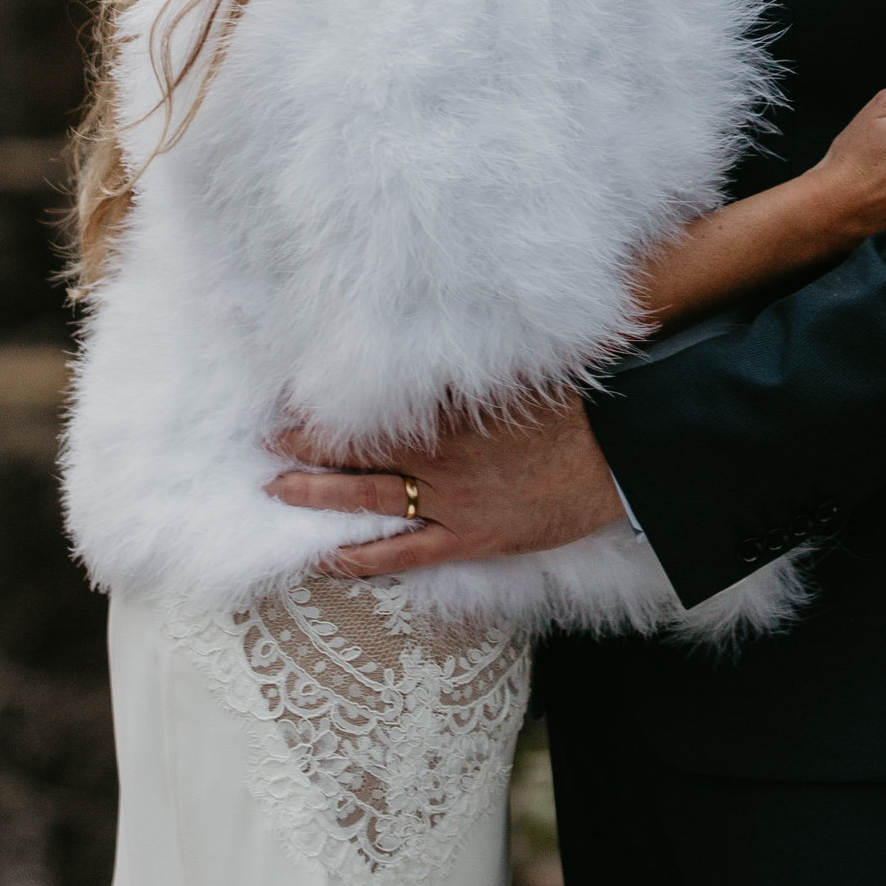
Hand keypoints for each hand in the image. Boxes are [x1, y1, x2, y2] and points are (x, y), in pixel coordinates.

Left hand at [264, 390, 626, 579]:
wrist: (621, 458)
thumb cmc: (578, 406)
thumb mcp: (519, 369)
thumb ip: (468, 361)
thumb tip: (432, 325)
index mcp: (445, 409)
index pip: (369, 404)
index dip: (328, 403)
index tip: (293, 395)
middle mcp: (436, 456)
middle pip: (354, 450)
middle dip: (305, 444)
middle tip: (263, 439)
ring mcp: (448, 502)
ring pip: (363, 500)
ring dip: (315, 493)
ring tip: (275, 488)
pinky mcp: (467, 539)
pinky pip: (400, 555)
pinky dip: (360, 560)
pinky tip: (325, 559)